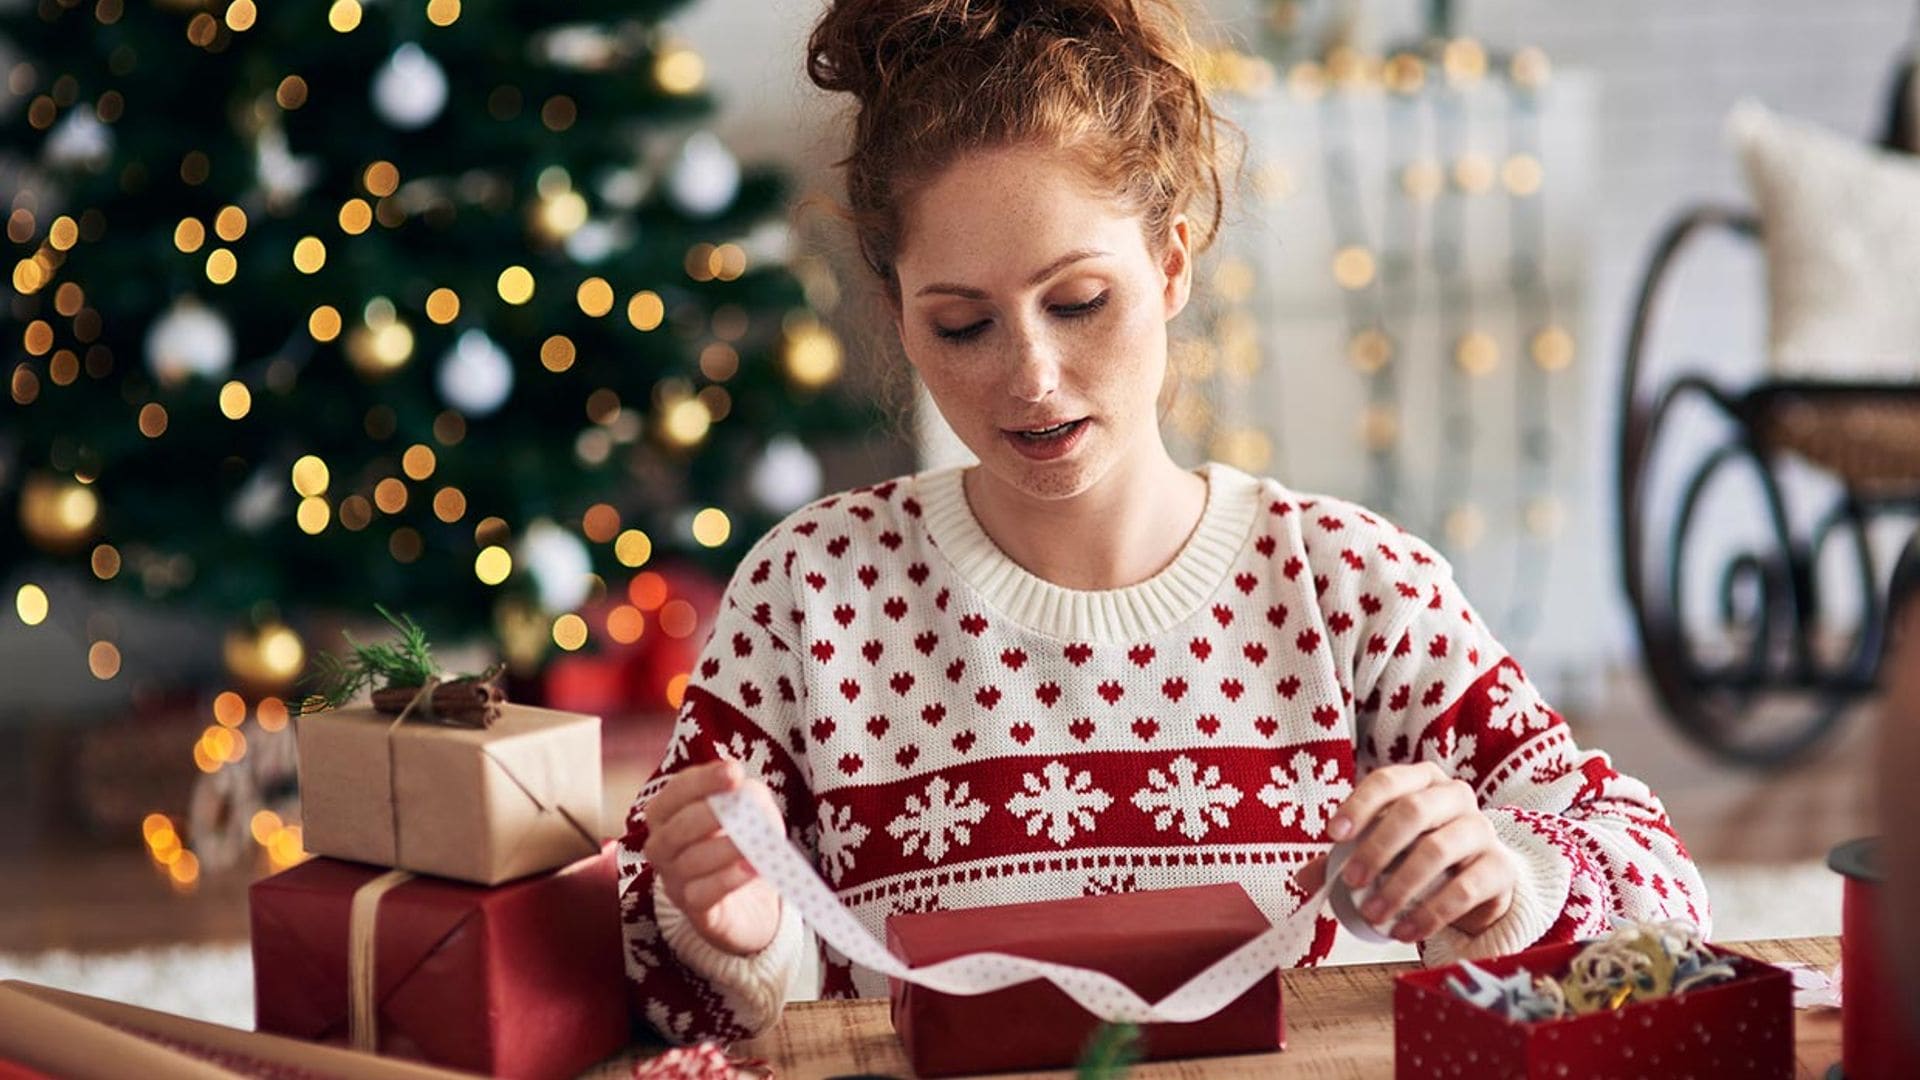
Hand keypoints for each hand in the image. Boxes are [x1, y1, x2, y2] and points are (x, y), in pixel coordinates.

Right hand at [642, 760, 784, 956]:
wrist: (747, 901)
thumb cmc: (737, 843)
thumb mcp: (746, 812)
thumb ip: (747, 797)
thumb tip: (749, 793)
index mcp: (666, 814)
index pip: (676, 792)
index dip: (704, 780)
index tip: (735, 772)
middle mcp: (661, 847)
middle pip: (678, 828)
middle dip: (712, 814)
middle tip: (745, 809)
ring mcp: (673, 881)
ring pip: (691, 861)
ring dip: (727, 848)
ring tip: (757, 842)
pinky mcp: (694, 911)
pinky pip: (703, 893)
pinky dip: (730, 878)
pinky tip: (754, 867)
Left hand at [1321, 762, 1516, 941]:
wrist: (1481, 883)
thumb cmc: (1421, 856)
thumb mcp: (1385, 850)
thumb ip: (1344, 859)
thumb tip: (1302, 879)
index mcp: (1422, 781)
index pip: (1388, 781)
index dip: (1359, 805)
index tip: (1333, 835)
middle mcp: (1455, 797)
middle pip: (1414, 811)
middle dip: (1377, 848)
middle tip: (1350, 882)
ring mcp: (1482, 830)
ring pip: (1439, 849)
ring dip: (1400, 885)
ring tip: (1373, 915)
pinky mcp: (1500, 868)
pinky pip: (1465, 889)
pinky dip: (1430, 913)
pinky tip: (1404, 931)